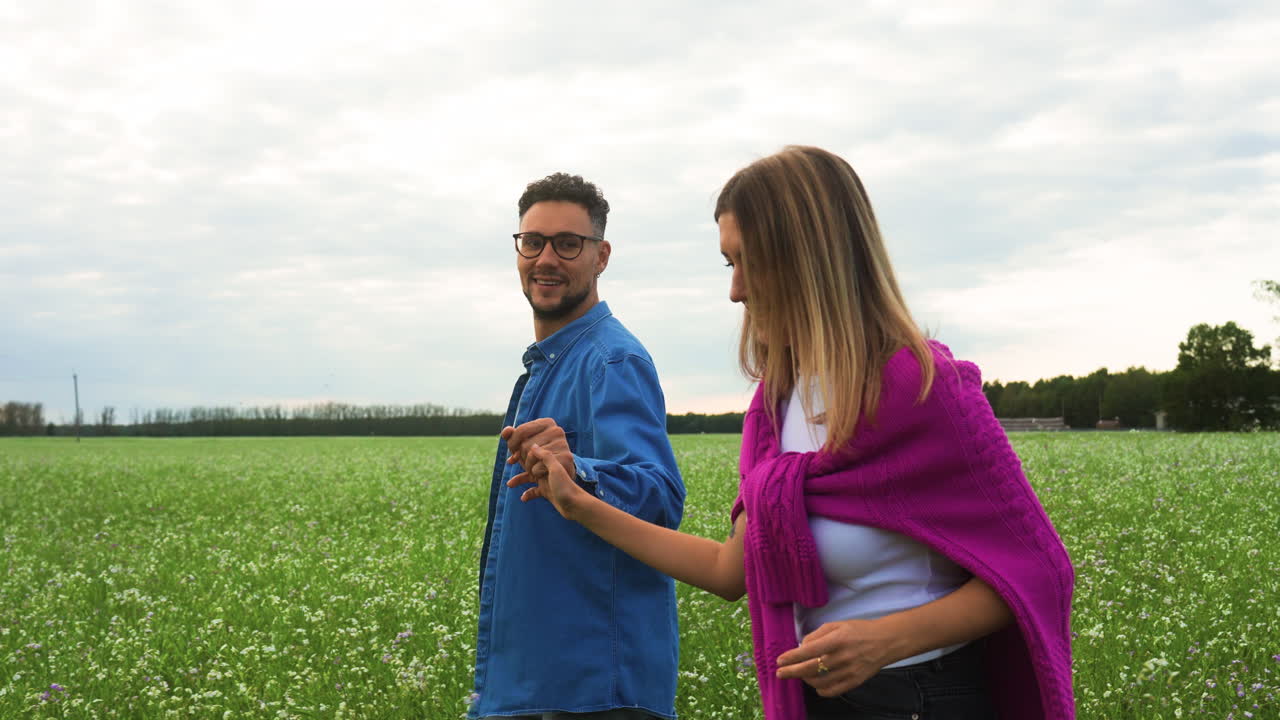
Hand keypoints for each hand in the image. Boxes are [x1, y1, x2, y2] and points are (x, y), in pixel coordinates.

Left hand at [501, 418, 575, 480]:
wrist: (560, 475)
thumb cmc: (539, 457)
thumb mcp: (525, 445)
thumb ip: (513, 436)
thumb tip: (506, 432)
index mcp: (547, 423)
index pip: (521, 430)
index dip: (512, 444)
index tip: (513, 453)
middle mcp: (557, 430)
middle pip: (525, 445)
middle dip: (521, 457)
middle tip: (527, 462)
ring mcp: (562, 443)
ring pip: (531, 456)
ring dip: (528, 466)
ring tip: (534, 467)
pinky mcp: (566, 458)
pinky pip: (538, 467)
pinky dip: (535, 473)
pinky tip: (541, 473)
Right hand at [507, 442, 587, 518]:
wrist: (575, 505)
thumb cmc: (566, 486)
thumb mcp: (555, 469)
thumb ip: (545, 456)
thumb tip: (533, 445)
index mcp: (549, 461)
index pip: (533, 453)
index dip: (522, 453)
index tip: (513, 456)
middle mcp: (548, 469)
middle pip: (530, 464)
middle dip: (519, 465)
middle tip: (510, 463)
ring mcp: (547, 480)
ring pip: (530, 477)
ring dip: (520, 479)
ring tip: (509, 484)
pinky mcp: (547, 492)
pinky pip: (534, 491)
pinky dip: (528, 494)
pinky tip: (523, 498)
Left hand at [774, 618, 897, 696]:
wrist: (886, 641)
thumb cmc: (859, 630)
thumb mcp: (837, 625)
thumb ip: (817, 635)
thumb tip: (800, 646)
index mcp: (837, 639)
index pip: (809, 651)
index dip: (792, 657)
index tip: (780, 660)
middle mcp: (842, 656)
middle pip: (810, 668)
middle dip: (792, 672)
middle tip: (780, 673)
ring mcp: (849, 671)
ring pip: (819, 681)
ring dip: (805, 679)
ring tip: (801, 674)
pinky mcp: (855, 681)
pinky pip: (832, 691)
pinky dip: (820, 689)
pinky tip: (816, 684)